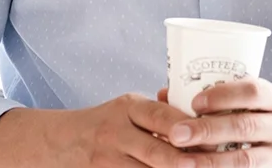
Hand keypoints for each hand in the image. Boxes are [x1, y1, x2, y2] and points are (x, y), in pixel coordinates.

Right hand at [44, 94, 191, 167]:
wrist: (63, 142)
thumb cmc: (106, 125)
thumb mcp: (127, 110)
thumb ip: (158, 114)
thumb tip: (200, 122)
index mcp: (128, 109)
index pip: (160, 115)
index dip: (184, 127)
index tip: (208, 137)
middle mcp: (116, 133)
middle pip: (155, 151)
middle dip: (182, 161)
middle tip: (201, 164)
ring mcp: (108, 160)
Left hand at [158, 80, 271, 167]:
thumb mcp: (262, 99)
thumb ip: (223, 96)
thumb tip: (167, 94)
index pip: (253, 91)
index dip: (223, 95)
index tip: (195, 102)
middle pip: (245, 127)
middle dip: (208, 130)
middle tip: (176, 134)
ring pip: (247, 159)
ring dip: (212, 161)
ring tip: (184, 161)